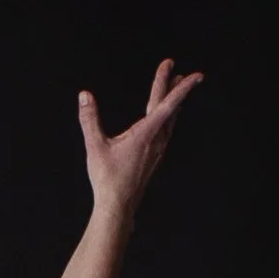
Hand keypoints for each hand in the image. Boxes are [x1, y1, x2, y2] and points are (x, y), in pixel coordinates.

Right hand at [78, 57, 203, 218]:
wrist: (118, 206)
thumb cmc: (108, 180)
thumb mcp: (95, 146)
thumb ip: (89, 119)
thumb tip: (84, 96)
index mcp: (145, 134)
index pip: (166, 104)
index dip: (180, 87)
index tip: (193, 75)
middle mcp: (156, 141)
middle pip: (169, 109)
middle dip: (174, 87)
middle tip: (180, 71)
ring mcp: (157, 150)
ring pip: (170, 120)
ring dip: (173, 102)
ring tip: (176, 89)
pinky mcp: (154, 158)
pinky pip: (166, 132)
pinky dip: (168, 118)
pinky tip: (165, 118)